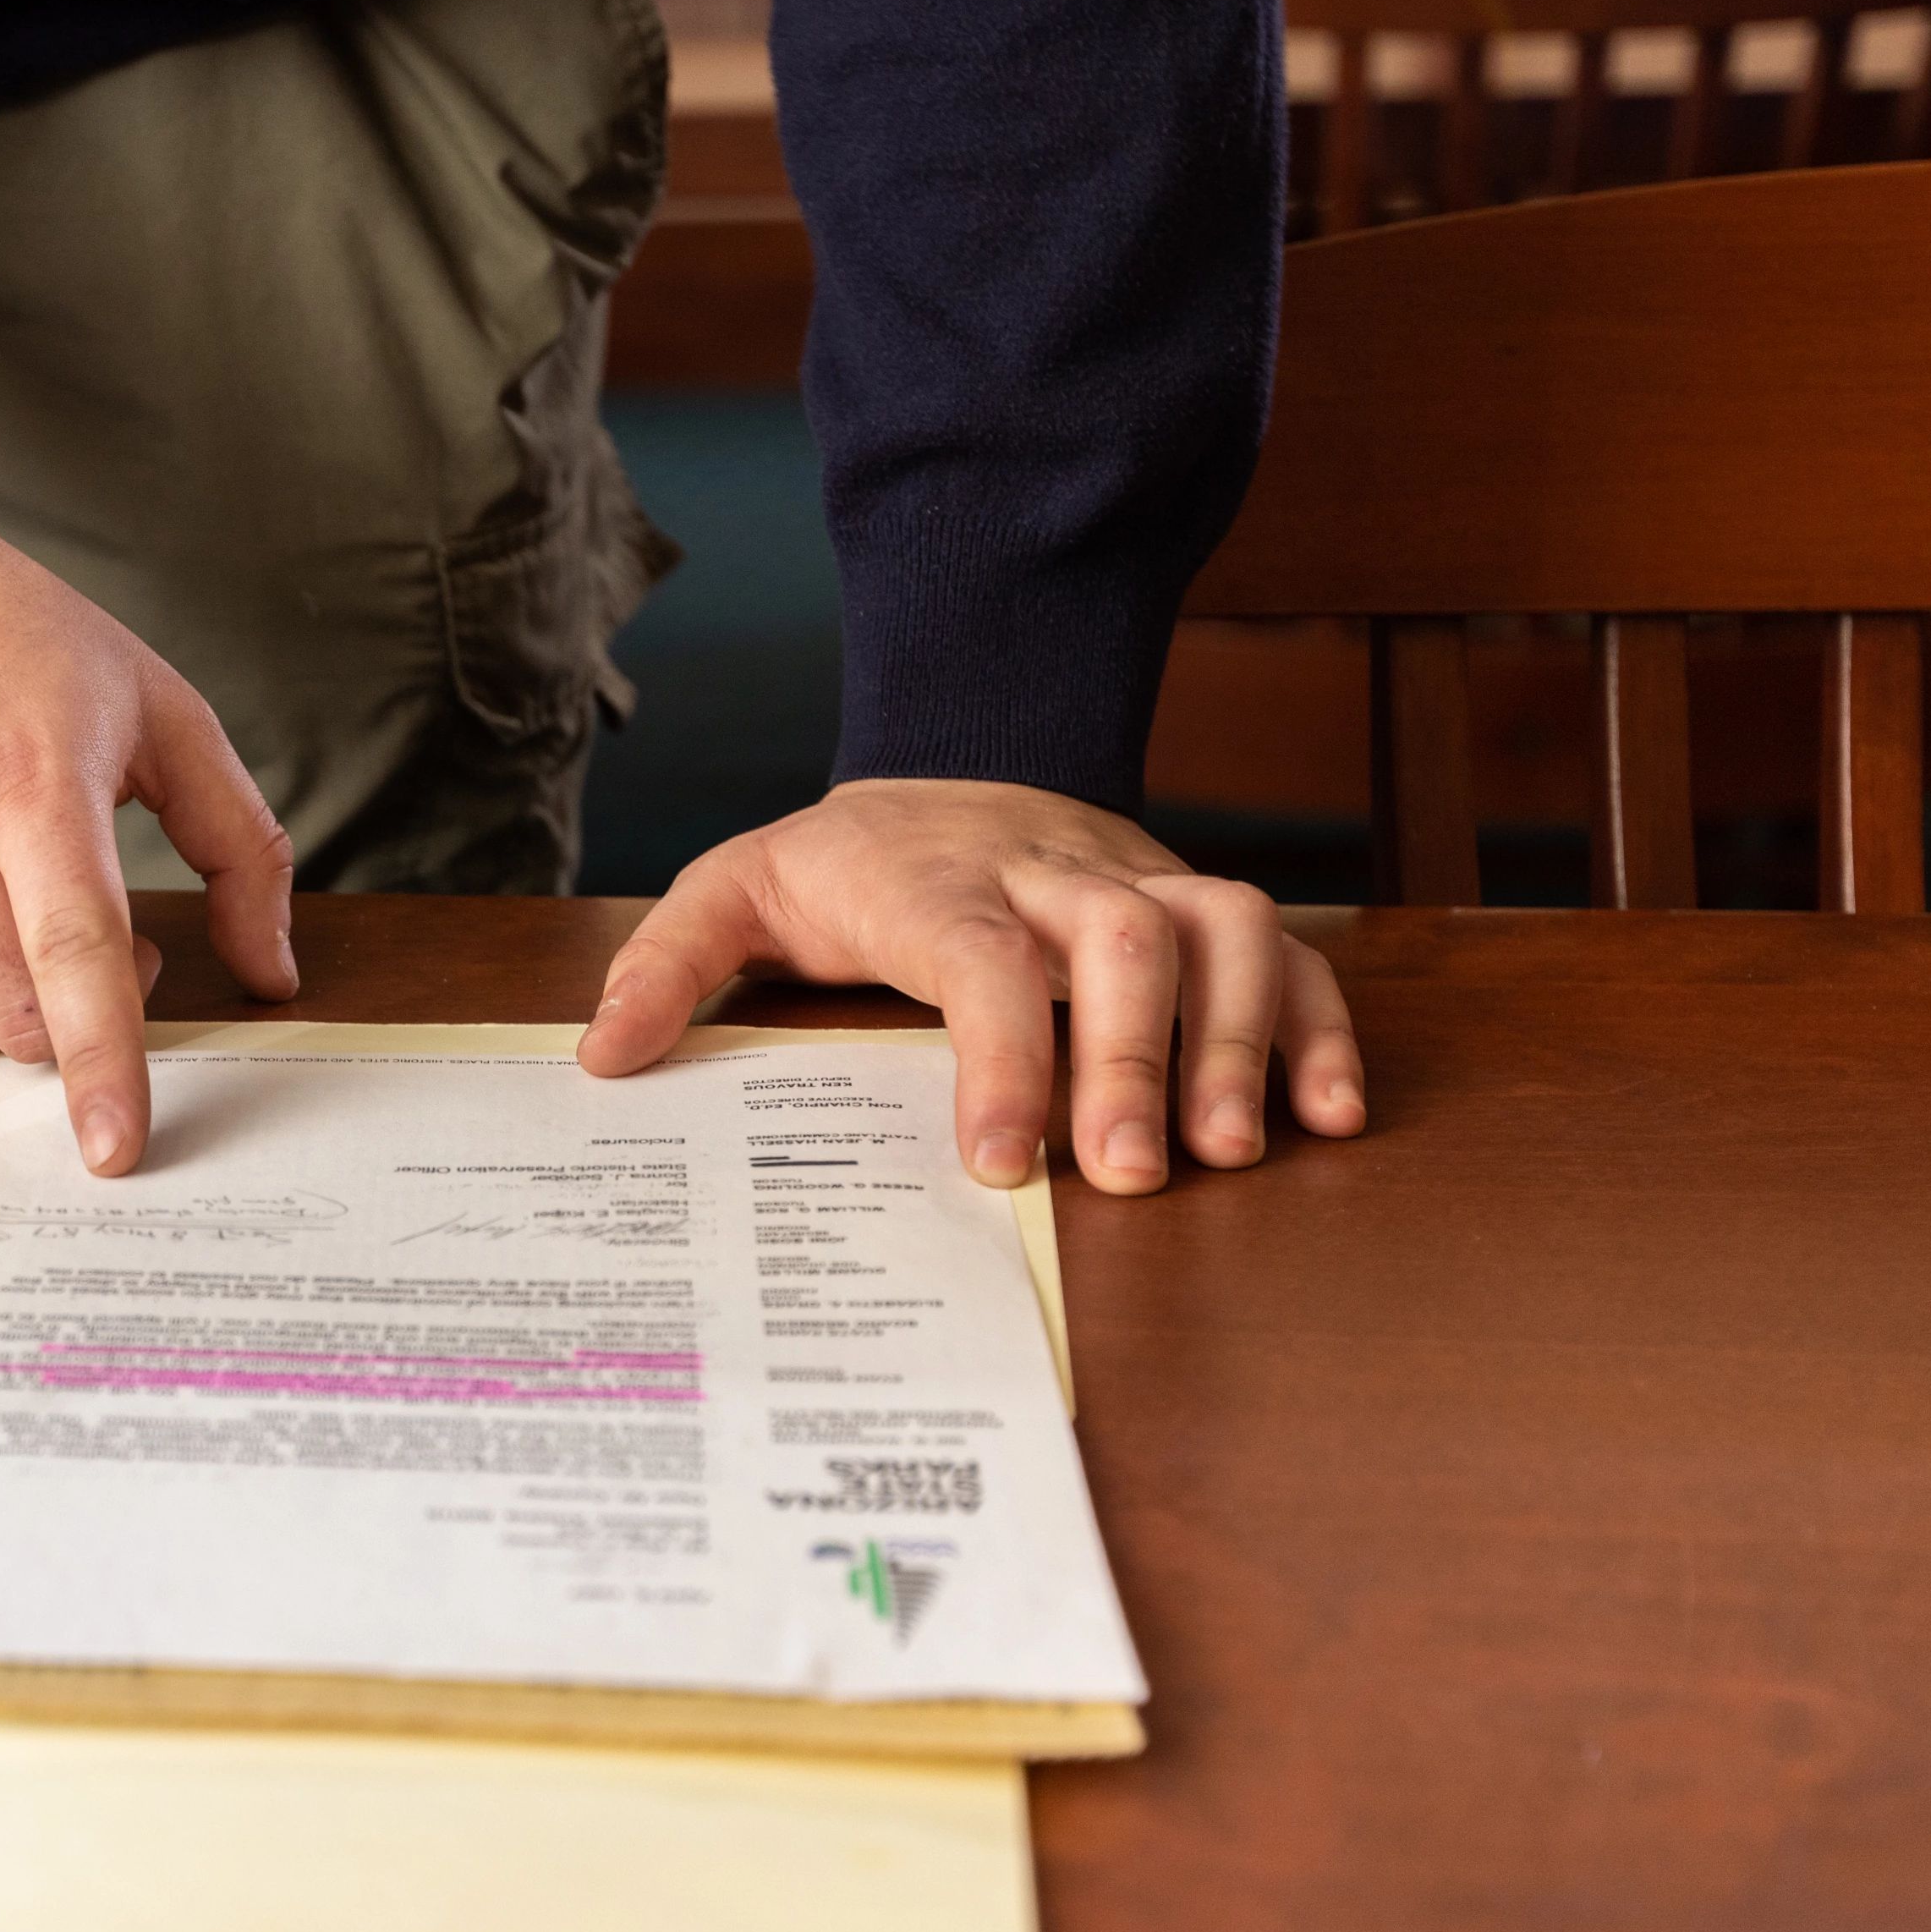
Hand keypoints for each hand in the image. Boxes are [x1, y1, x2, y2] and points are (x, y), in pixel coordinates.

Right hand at [0, 353, 298, 1173]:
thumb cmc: (14, 640)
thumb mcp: (158, 709)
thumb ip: (240, 844)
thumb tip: (273, 971)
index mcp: (31, 780)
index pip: (73, 953)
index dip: (101, 1062)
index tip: (116, 1147)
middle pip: (11, 1013)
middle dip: (66, 1021)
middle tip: (87, 935)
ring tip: (7, 912)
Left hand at [574, 778, 1365, 1192]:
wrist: (952, 752)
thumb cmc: (847, 856)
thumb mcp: (733, 889)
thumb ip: (667, 963)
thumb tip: (604, 1052)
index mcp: (935, 879)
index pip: (981, 958)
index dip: (1004, 1054)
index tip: (1003, 1160)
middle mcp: (1054, 872)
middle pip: (1126, 939)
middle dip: (1134, 1059)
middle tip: (1129, 1179)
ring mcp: (1140, 881)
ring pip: (1227, 927)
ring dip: (1240, 1040)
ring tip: (1230, 1155)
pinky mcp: (1197, 905)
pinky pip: (1287, 950)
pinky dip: (1319, 1025)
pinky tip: (1326, 1116)